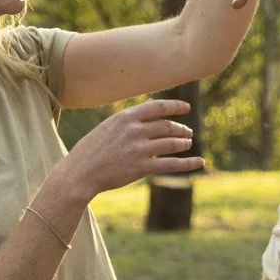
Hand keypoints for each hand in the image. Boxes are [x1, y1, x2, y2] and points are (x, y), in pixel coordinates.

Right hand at [46, 98, 199, 203]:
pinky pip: (170, 164)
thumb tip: (151, 107)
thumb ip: (130, 119)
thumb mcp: (108, 127)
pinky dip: (188, 163)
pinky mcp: (141, 167)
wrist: (79, 173)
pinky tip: (200, 162)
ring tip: (188, 144)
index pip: (158, 106)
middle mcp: (134, 130)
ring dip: (184, 143)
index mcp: (125, 117)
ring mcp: (138, 149)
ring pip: (171, 143)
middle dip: (181, 129)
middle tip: (187, 132)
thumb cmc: (91, 150)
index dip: (175, 106)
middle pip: (167, 126)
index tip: (186, 108)